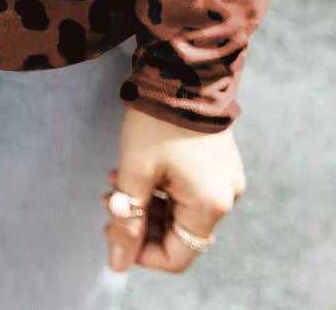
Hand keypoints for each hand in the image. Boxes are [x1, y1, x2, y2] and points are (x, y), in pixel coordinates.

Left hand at [102, 106, 245, 275]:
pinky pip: (190, 189)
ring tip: (115, 180)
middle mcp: (225, 197)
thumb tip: (117, 266)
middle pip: (178, 233)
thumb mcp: (135, 172)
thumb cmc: (157, 122)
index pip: (176, 257)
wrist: (182, 68)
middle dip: (139, 221)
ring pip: (180, 210)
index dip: (140, 252)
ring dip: (147, 202)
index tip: (113, 230)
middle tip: (109, 200)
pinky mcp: (219, 161)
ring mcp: (225, 178)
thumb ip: (128, 222)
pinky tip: (136, 169)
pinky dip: (162, 187)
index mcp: (210, 206)